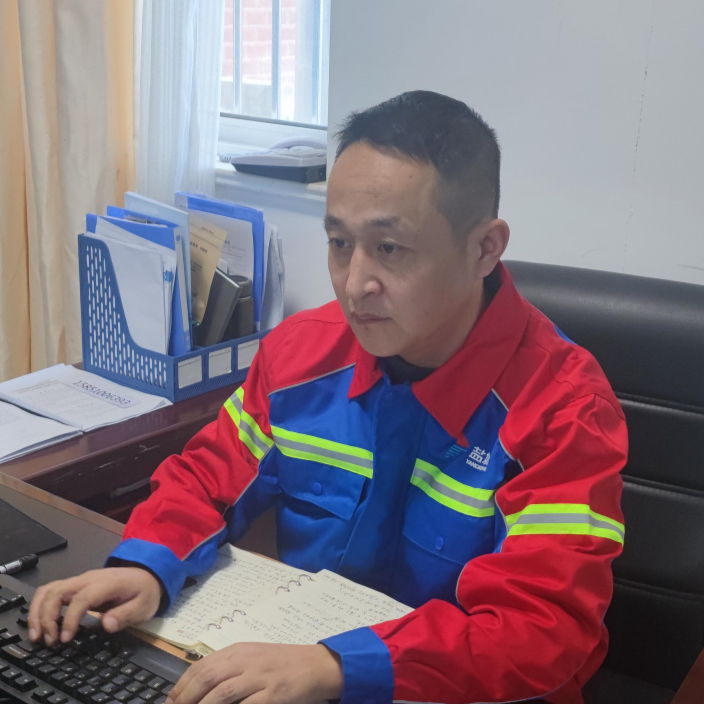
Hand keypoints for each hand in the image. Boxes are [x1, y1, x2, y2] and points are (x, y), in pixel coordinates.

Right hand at [28, 567, 161, 645]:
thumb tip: (106, 625)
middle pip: (58, 591)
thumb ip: (126, 615)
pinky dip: (39, 606)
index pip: (82, 598)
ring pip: (49, 589)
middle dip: (47, 617)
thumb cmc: (144, 592)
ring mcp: (80, 580)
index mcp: (107, 583)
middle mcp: (89, 579)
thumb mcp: (144, 606)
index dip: (70, 619)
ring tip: (37, 636)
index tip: (65, 639)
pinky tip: (39, 624)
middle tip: (49, 641)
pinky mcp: (75, 585)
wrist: (147, 574)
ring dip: (38, 612)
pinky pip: (50, 590)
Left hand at [168, 642, 343, 703]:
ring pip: (221, 694)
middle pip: (207, 678)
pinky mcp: (273, 694)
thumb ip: (230, 667)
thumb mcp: (253, 657)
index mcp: (239, 651)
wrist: (316, 665)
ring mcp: (259, 678)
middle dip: (186, 699)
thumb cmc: (282, 664)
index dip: (182, 686)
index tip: (171, 701)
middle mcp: (246, 661)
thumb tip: (200, 686)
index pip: (202, 667)